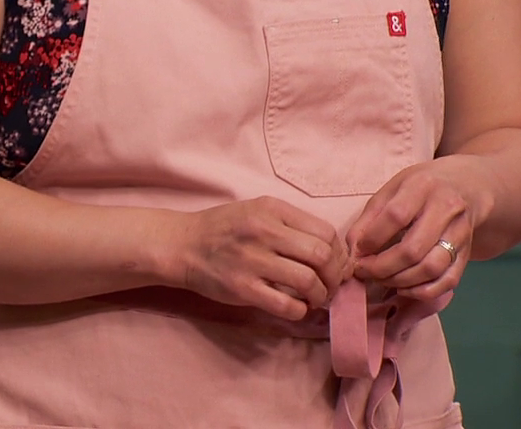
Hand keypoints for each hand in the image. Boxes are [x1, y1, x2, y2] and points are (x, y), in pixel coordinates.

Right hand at [166, 197, 350, 321]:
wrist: (183, 245)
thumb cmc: (224, 228)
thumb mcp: (257, 211)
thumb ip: (292, 225)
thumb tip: (334, 255)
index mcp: (271, 209)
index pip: (325, 232)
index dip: (338, 254)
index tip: (334, 266)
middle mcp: (263, 231)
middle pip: (322, 256)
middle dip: (334, 276)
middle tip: (329, 286)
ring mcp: (251, 260)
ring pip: (308, 282)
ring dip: (320, 296)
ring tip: (314, 299)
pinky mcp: (242, 287)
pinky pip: (287, 305)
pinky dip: (300, 311)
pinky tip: (295, 307)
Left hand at [347, 158, 487, 300]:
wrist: (466, 186)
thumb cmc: (420, 188)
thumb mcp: (392, 189)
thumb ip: (370, 217)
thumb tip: (352, 248)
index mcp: (422, 187)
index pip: (396, 217)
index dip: (372, 238)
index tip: (356, 251)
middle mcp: (446, 209)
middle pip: (413, 249)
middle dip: (382, 267)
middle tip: (363, 271)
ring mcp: (461, 233)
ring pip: (431, 268)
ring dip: (400, 281)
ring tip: (380, 279)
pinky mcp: (467, 253)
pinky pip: (448, 281)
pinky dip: (423, 291)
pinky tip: (403, 288)